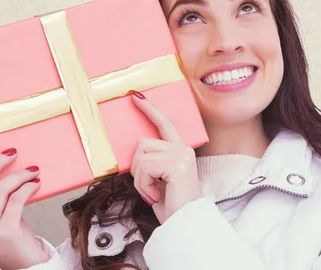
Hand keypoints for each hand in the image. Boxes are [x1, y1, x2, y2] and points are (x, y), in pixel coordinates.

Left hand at [129, 91, 201, 223]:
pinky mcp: (176, 164)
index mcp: (180, 150)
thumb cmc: (172, 206)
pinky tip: (156, 195)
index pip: (164, 123)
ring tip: (154, 192)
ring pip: (140, 156)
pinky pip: (144, 168)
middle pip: (142, 143)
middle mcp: (183, 149)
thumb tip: (136, 154)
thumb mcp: (159, 179)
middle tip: (148, 186)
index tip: (135, 96)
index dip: (149, 109)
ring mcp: (180, 155)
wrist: (185, 225)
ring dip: (140, 180)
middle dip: (136, 167)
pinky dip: (143, 186)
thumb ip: (152, 162)